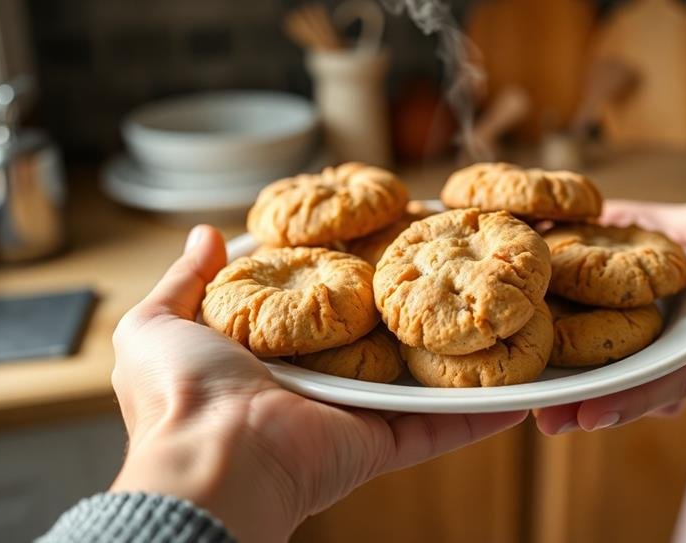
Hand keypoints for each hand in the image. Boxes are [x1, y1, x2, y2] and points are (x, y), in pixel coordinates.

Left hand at [110, 225, 526, 542]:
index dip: (357, 263)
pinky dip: (486, 411)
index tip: (392, 227)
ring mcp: (360, 410)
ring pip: (423, 376)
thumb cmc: (184, 392)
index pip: (325, 298)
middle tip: (464, 258)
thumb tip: (207, 236)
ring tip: (507, 310)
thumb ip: (187, 281)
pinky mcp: (388, 439)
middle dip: (419, 298)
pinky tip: (527, 386)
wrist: (213, 457)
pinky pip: (444, 424)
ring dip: (463, 349)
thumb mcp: (158, 323)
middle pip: (382, 332)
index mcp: (274, 346)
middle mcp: (322, 377)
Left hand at [533, 200, 685, 434]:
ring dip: (568, 398)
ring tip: (531, 411)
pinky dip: (557, 364)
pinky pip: (585, 356)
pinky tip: (524, 371)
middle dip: (588, 408)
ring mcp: (639, 353)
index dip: (632, 399)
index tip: (594, 414)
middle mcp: (666, 358)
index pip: (666, 377)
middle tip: (548, 422)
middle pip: (628, 391)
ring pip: (604, 381)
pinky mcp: (612, 337)